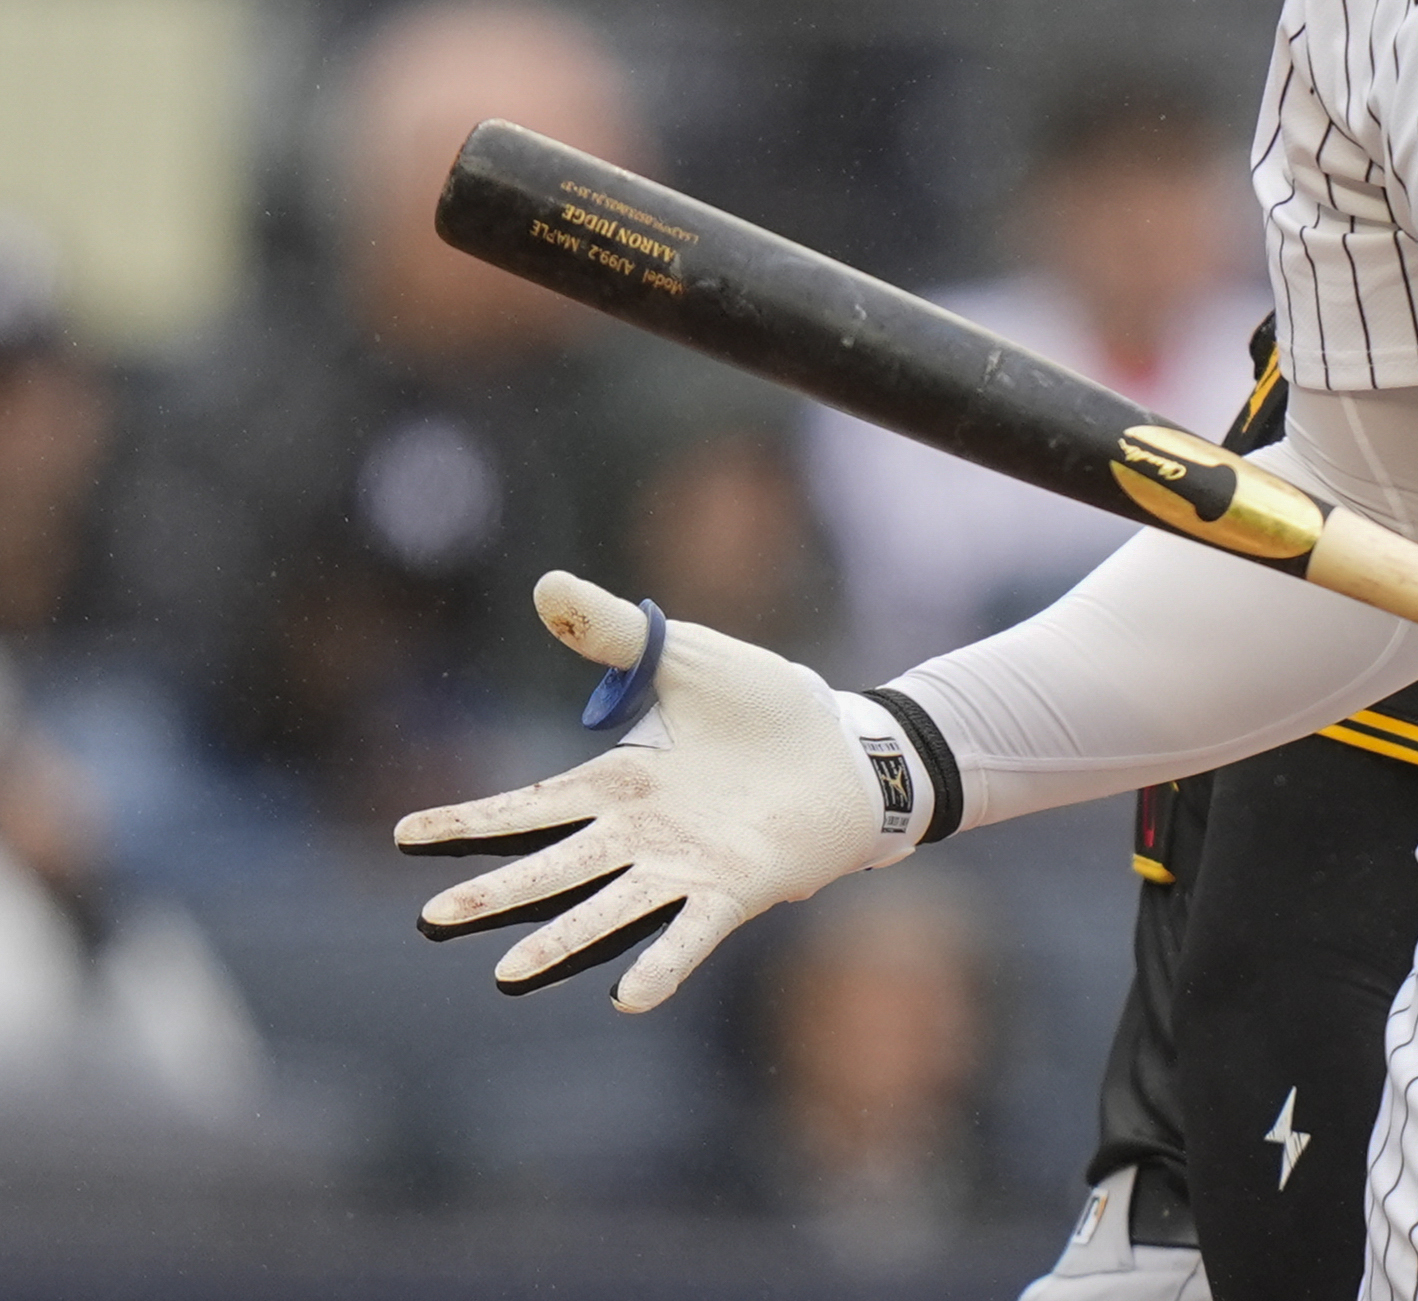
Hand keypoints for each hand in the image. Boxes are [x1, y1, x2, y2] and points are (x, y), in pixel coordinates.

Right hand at [397, 571, 901, 1011]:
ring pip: (608, 908)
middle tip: (432, 920)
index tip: (404, 835)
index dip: (468, 822)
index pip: (529, 808)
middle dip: (494, 895)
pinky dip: (662, 964)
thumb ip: (616, 634)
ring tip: (506, 977)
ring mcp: (686, 866)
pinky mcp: (737, 887)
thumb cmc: (767, 706)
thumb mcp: (686, 658)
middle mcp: (641, 836)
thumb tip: (547, 584)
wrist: (849, 744)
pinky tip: (628, 997)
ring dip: (560, 942)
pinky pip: (691, 932)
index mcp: (620, 784)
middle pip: (553, 868)